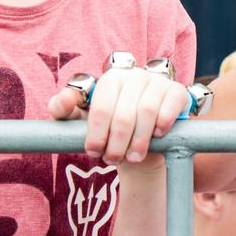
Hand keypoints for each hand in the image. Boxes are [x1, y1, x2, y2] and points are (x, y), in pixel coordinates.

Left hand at [48, 67, 189, 165]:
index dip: (96, 134)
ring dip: (138, 141)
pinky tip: (156, 136)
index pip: (101, 108)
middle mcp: (135, 75)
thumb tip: (59, 102)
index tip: (93, 152)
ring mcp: (158, 82)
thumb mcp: (82, 119)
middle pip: (123, 114)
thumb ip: (64, 109)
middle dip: (116, 143)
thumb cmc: (110, 127)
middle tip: (112, 160)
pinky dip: (162, 125)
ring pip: (146, 113)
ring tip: (132, 157)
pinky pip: (169, 108)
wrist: (142, 137)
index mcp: (111, 79)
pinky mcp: (177, 91)